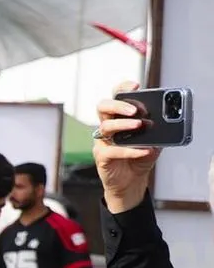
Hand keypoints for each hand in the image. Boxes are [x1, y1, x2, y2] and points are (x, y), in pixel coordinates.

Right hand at [94, 94, 159, 213]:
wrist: (132, 182)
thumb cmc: (139, 158)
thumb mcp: (154, 141)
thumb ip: (157, 131)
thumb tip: (165, 122)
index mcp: (119, 118)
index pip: (116, 97)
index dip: (122, 88)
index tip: (135, 85)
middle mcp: (108, 127)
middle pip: (103, 107)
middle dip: (118, 105)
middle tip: (134, 110)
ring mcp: (104, 141)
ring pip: (106, 127)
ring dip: (123, 124)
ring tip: (139, 125)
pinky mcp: (102, 156)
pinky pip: (113, 150)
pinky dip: (130, 150)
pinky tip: (144, 151)